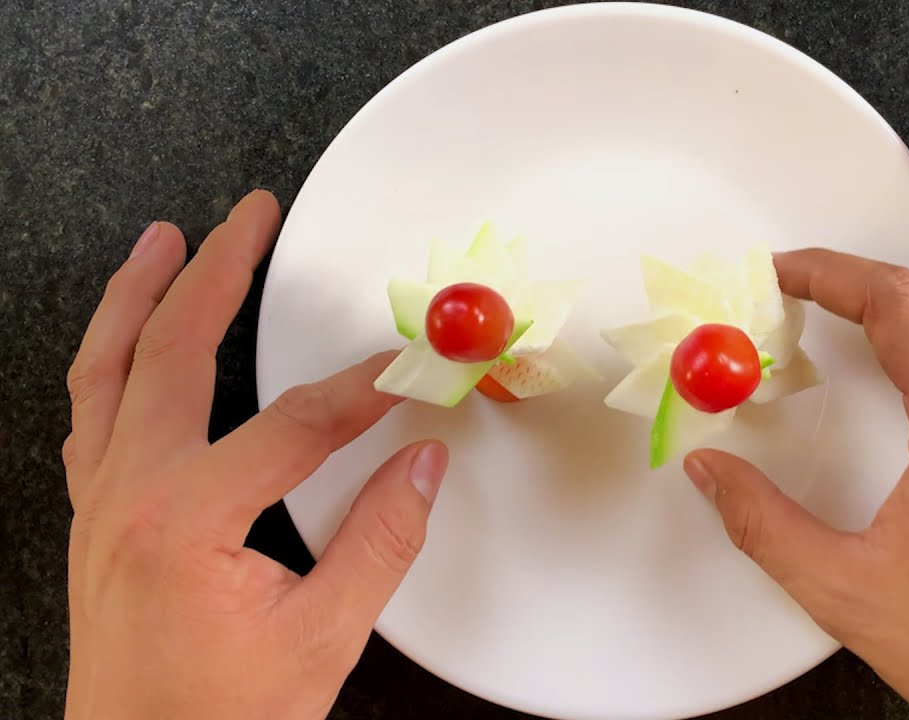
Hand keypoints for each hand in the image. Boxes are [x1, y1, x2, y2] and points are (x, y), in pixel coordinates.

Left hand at [62, 191, 447, 719]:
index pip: (291, 424)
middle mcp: (126, 497)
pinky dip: (112, 357)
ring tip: (162, 240)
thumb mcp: (320, 640)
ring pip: (107, 370)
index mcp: (184, 520)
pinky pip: (91, 410)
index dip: (360, 390)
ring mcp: (100, 503)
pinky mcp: (95, 518)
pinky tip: (130, 340)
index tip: (405, 368)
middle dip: (217, 272)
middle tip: (250, 217)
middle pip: (174, 353)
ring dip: (138, 296)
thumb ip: (379, 543)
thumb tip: (423, 468)